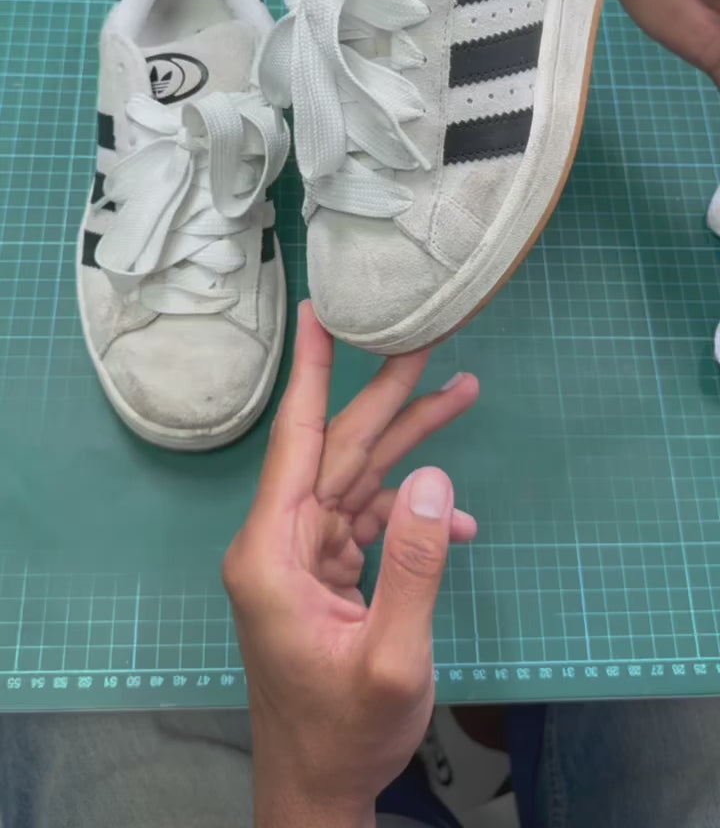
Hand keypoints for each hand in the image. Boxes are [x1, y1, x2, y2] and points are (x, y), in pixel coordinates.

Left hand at [223, 302, 478, 827]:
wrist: (319, 789)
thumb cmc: (346, 732)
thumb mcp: (393, 657)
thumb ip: (415, 566)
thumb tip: (435, 477)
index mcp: (272, 553)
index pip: (294, 441)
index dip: (310, 373)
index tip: (318, 314)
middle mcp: (279, 543)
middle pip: (336, 450)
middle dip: (386, 398)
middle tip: (426, 339)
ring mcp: (301, 558)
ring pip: (356, 477)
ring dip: (409, 446)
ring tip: (462, 394)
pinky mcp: (323, 573)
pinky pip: (368, 522)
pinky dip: (413, 517)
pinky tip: (459, 521)